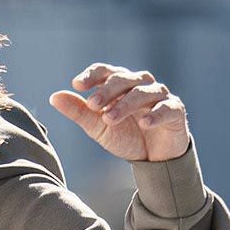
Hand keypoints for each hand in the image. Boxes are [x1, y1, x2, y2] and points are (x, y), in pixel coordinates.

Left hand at [48, 65, 189, 163]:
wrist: (153, 158)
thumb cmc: (126, 136)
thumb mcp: (98, 128)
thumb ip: (79, 112)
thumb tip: (54, 97)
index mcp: (121, 84)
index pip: (106, 71)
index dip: (93, 75)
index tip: (78, 85)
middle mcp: (140, 84)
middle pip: (123, 79)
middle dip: (107, 91)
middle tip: (92, 105)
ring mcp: (159, 96)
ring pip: (143, 92)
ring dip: (126, 104)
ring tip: (110, 118)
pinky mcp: (175, 110)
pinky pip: (166, 108)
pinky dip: (156, 115)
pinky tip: (145, 124)